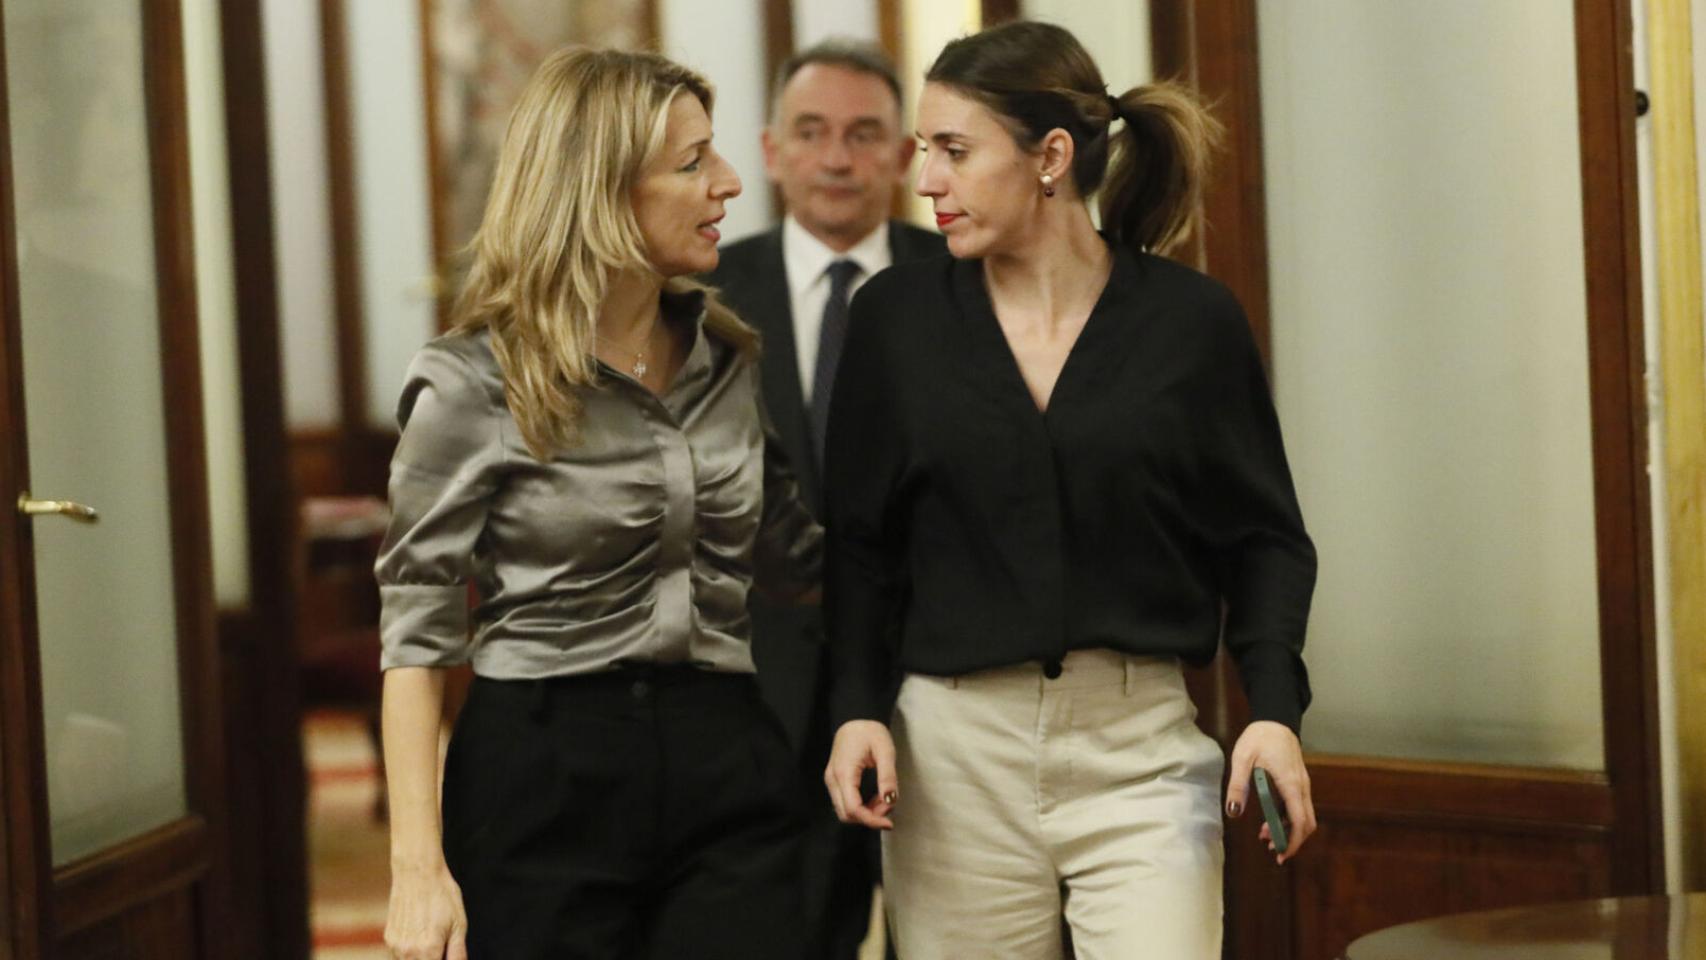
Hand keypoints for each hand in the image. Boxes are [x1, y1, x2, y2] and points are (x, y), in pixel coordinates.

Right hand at [385, 860, 468, 959]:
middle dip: (433, 959)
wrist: (417, 873)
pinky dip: (411, 954)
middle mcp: (408, 952)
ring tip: (432, 938)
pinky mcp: (389, 939)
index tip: (447, 953)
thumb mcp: (459, 924)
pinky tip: (421, 936)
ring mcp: (395, 946)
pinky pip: (399, 956)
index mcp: (428, 951)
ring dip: (422, 958)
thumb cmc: (441, 895)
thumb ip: (457, 954)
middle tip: (442, 946)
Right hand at [824, 720, 898, 829]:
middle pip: (846, 814)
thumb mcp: (885, 750)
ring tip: (883, 799)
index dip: (871, 820)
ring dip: (865, 813)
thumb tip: (891, 800)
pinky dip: (860, 807)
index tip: (889, 823)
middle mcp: (833, 779)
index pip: (853, 808)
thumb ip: (888, 776)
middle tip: (888, 805)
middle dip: (869, 817)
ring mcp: (831, 780)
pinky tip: (875, 797)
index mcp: (844, 772)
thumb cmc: (870, 731)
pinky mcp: (834, 781)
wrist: (854, 717)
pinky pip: (845, 802)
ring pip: (844, 811)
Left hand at [1225, 720, 1316, 864]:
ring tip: (1265, 838)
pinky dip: (1287, 818)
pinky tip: (1269, 822)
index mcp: (1291, 784)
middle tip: (1274, 853)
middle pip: (1306, 823)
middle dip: (1292, 840)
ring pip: (1303, 816)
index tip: (1281, 854)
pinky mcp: (1297, 782)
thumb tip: (1234, 813)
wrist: (1275, 719)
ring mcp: (1301, 784)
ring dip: (1288, 830)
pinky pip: (1297, 806)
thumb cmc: (1259, 737)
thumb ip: (1238, 786)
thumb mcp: (1242, 759)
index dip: (1292, 841)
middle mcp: (1301, 786)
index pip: (1299, 820)